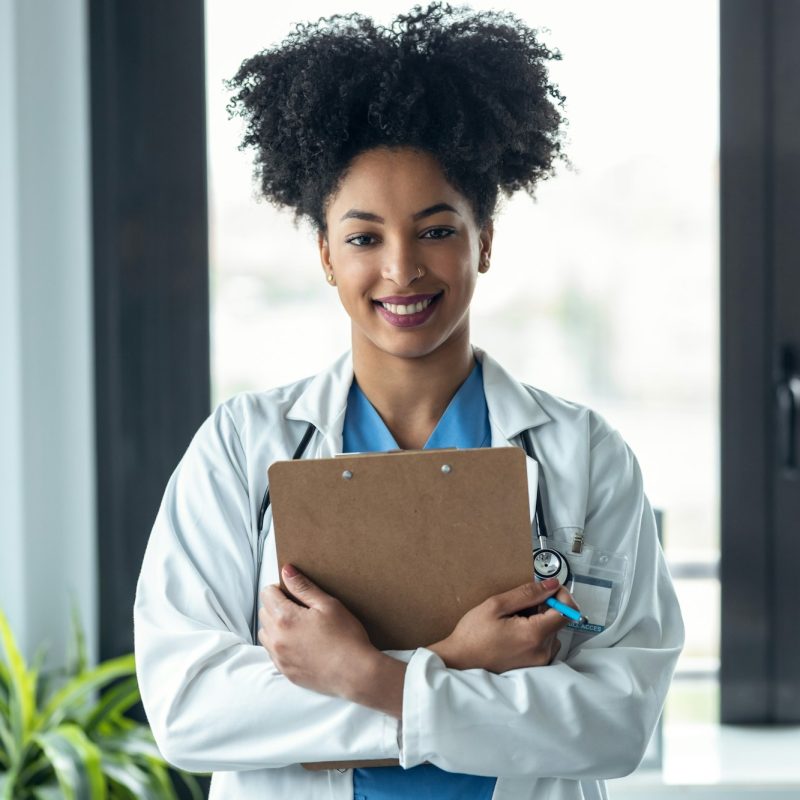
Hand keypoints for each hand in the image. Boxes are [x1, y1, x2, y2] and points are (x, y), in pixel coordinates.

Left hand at [258, 564, 377, 697]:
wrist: (355, 673)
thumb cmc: (345, 636)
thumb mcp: (327, 605)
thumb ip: (303, 587)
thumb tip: (286, 571)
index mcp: (285, 618)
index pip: (267, 593)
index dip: (281, 588)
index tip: (296, 593)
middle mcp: (276, 638)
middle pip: (264, 612)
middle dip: (277, 605)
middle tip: (301, 608)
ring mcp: (279, 657)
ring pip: (265, 633)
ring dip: (275, 626)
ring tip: (299, 626)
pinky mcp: (285, 671)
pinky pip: (273, 652)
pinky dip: (280, 644)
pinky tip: (301, 643)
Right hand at [428, 577, 577, 672]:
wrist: (460, 661)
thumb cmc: (473, 634)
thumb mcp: (496, 605)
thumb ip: (527, 593)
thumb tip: (552, 584)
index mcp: (534, 635)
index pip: (567, 611)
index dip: (562, 595)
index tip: (548, 589)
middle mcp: (542, 651)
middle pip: (559, 620)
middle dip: (546, 606)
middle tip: (521, 604)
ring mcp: (540, 661)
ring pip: (553, 631)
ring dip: (541, 620)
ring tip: (516, 619)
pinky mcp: (536, 666)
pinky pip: (546, 643)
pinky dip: (537, 632)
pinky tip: (517, 631)